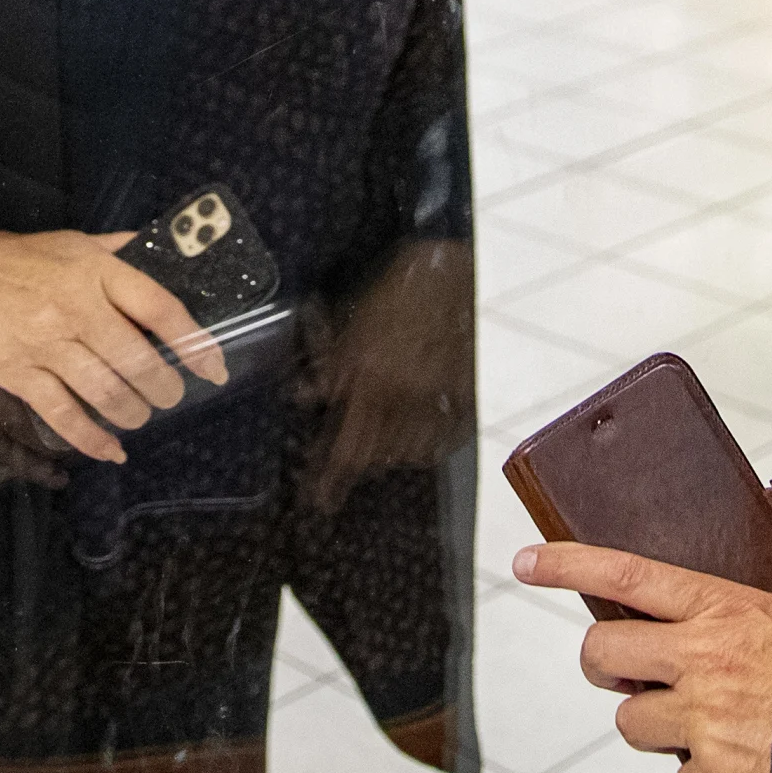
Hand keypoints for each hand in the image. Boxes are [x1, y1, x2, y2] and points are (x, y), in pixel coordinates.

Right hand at [0, 213, 227, 464]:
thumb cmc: (22, 259)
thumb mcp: (77, 242)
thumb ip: (123, 252)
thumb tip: (171, 257)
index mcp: (96, 273)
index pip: (159, 309)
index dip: (194, 342)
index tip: (213, 367)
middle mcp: (76, 310)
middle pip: (137, 361)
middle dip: (164, 387)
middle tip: (170, 394)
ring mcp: (46, 346)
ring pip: (106, 393)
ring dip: (134, 412)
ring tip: (141, 413)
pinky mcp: (19, 376)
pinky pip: (64, 416)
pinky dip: (93, 440)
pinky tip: (111, 449)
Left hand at [300, 239, 471, 509]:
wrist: (462, 272)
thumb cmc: (404, 287)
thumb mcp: (356, 317)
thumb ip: (330, 361)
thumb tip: (305, 396)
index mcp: (371, 375)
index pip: (345, 444)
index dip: (328, 476)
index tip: (317, 499)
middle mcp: (404, 397)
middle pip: (372, 455)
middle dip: (349, 470)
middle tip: (332, 483)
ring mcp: (438, 402)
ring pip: (403, 452)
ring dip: (381, 455)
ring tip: (368, 451)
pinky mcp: (466, 403)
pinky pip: (438, 442)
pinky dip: (418, 446)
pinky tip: (407, 439)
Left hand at [517, 533, 771, 772]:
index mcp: (724, 609)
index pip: (625, 575)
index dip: (568, 565)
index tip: (529, 561)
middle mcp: (700, 661)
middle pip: (602, 655)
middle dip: (607, 663)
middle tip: (630, 669)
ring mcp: (702, 720)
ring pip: (631, 723)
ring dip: (654, 725)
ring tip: (692, 724)